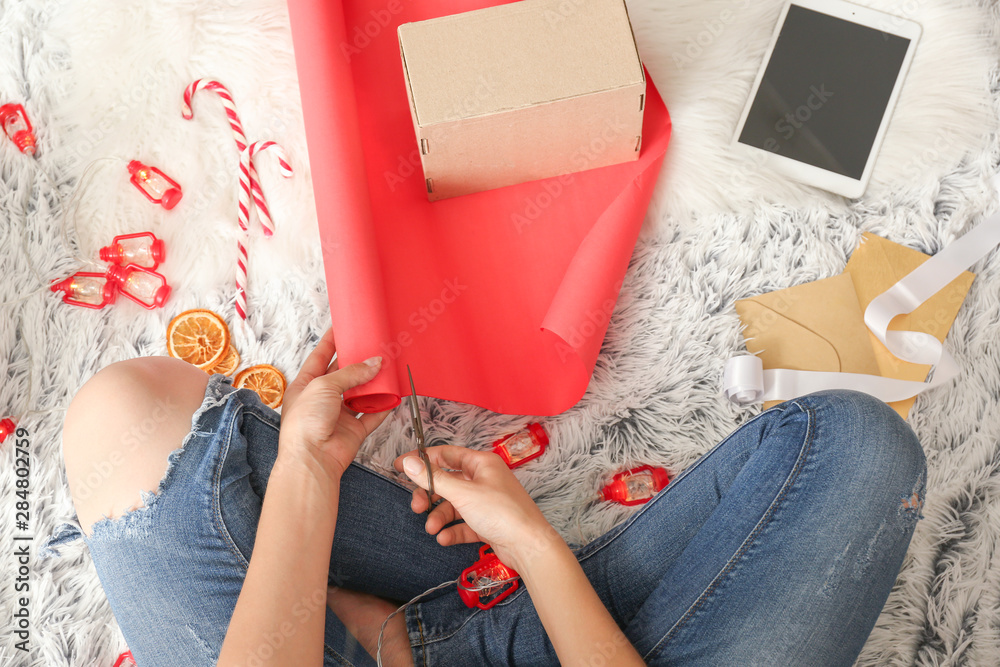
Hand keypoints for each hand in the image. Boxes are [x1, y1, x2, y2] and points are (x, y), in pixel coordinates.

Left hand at [279, 328, 390, 480]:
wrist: (312, 459)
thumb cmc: (304, 424)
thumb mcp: (323, 386)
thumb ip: (350, 373)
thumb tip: (373, 363)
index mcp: (306, 385)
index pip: (320, 356)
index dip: (332, 341)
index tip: (344, 327)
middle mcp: (322, 399)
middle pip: (343, 374)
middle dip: (358, 362)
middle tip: (373, 347)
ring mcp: (338, 415)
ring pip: (360, 394)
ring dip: (373, 383)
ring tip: (387, 367)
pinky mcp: (353, 430)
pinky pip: (372, 415)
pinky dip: (383, 406)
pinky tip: (392, 395)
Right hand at [393, 445, 560, 573]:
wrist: (528, 545)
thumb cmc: (503, 513)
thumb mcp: (463, 493)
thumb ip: (434, 479)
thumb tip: (410, 463)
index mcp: (482, 464)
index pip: (447, 455)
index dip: (424, 460)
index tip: (401, 465)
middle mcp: (484, 480)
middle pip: (448, 482)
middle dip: (430, 495)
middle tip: (417, 506)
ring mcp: (487, 502)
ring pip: (455, 505)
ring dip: (440, 517)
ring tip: (432, 528)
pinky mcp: (488, 522)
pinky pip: (464, 524)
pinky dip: (453, 530)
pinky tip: (444, 538)